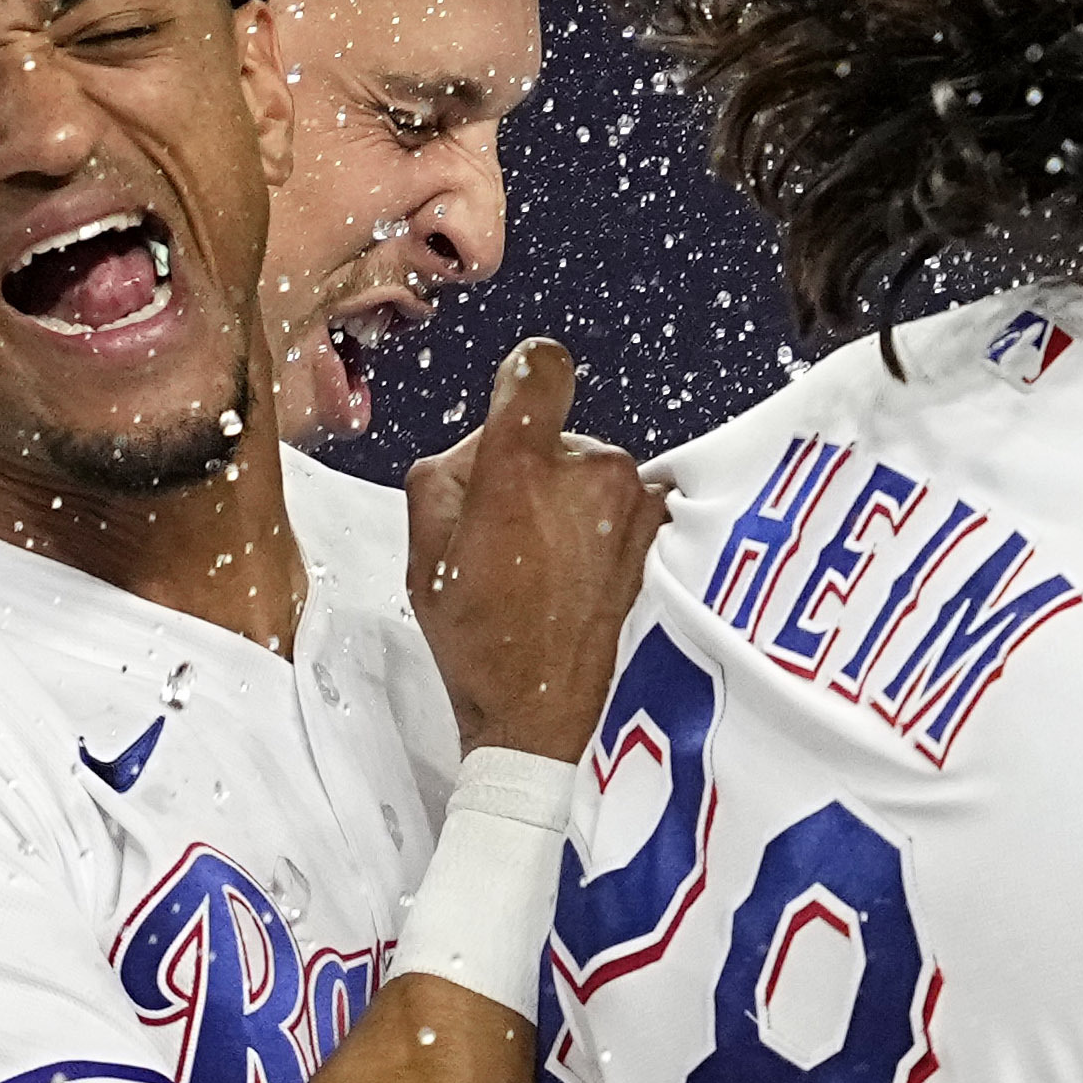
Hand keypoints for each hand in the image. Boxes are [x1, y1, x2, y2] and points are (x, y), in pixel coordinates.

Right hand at [405, 342, 659, 764]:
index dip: (524, 383)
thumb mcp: (422, 552)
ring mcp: (634, 503)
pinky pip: (620, 505)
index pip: (541, 368)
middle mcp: (589, 471)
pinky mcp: (660, 534)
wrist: (540, 714)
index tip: (515, 411)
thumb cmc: (477, 639)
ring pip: (588, 472)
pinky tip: (579, 577)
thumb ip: (442, 473)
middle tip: (507, 539)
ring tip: (545, 568)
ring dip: (567, 502)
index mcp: (521, 467)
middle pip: (554, 436)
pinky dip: (601, 528)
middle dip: (528, 470)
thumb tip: (479, 445)